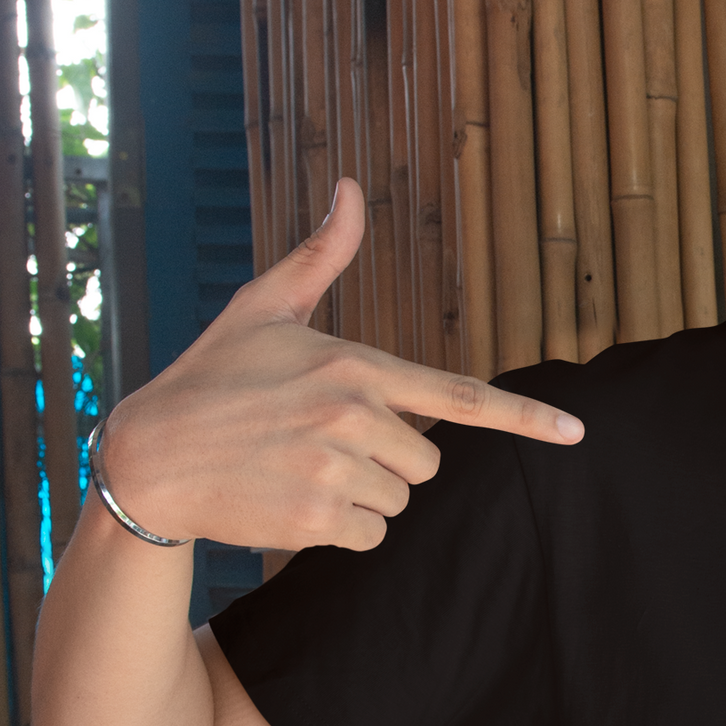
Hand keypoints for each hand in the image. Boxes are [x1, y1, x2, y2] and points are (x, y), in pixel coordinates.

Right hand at [96, 179, 583, 549]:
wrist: (148, 458)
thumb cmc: (211, 379)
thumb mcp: (263, 309)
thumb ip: (321, 257)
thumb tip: (352, 187)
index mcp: (355, 365)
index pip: (459, 398)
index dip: (525, 419)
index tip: (576, 433)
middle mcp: (354, 415)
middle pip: (426, 466)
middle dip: (387, 464)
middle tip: (321, 445)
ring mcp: (336, 469)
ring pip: (398, 504)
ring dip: (361, 499)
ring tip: (299, 471)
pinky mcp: (316, 518)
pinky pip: (370, 537)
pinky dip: (340, 531)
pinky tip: (293, 503)